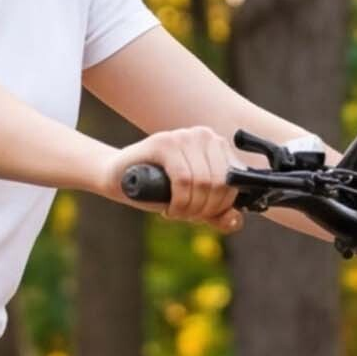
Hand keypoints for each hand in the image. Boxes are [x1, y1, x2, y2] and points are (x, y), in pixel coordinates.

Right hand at [98, 127, 267, 230]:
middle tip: (185, 215)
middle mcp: (203, 136)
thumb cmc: (159, 190)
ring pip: (202, 183)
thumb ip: (217, 213)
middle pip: (220, 183)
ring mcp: (183, 136)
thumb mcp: (195, 205)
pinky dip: (178, 202)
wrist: (120, 181)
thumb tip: (235, 220)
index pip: (236, 180)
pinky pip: (183, 179)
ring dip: (189, 209)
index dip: (222, 206)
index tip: (202, 214)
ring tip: (175, 212)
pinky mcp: (163, 142)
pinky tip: (168, 208)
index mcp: (217, 146)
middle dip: (204, 210)